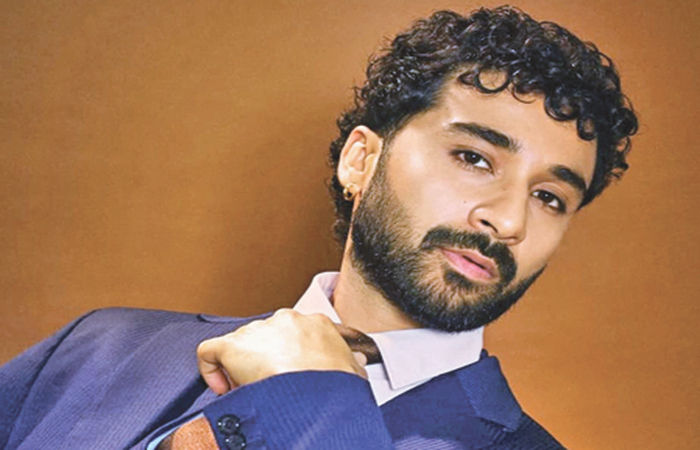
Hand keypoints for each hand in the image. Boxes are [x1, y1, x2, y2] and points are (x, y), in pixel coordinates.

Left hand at [197, 309, 367, 393]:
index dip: (289, 358)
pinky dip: (211, 371)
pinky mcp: (232, 345)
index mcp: (314, 323)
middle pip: (266, 340)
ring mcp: (258, 330)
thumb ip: (352, 362)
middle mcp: (285, 320)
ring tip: (254, 392)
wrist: (317, 389)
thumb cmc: (335, 383)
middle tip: (270, 387)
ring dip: (243, 370)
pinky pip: (209, 352)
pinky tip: (224, 387)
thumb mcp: (352, 370)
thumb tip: (358, 363)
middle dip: (265, 364)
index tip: (289, 376)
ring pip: (240, 347)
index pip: (295, 335)